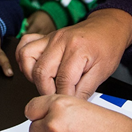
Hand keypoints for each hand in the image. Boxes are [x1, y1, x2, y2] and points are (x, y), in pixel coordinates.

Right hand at [16, 8, 131, 98]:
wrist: (108, 28)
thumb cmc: (107, 47)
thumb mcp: (102, 72)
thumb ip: (85, 89)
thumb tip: (70, 102)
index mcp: (78, 49)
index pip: (63, 80)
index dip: (65, 96)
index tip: (69, 103)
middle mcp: (61, 40)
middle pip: (42, 71)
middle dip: (47, 91)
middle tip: (57, 97)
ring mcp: (50, 37)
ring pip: (27, 56)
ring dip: (32, 75)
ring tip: (46, 83)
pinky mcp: (45, 37)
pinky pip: (24, 45)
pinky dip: (23, 59)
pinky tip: (33, 69)